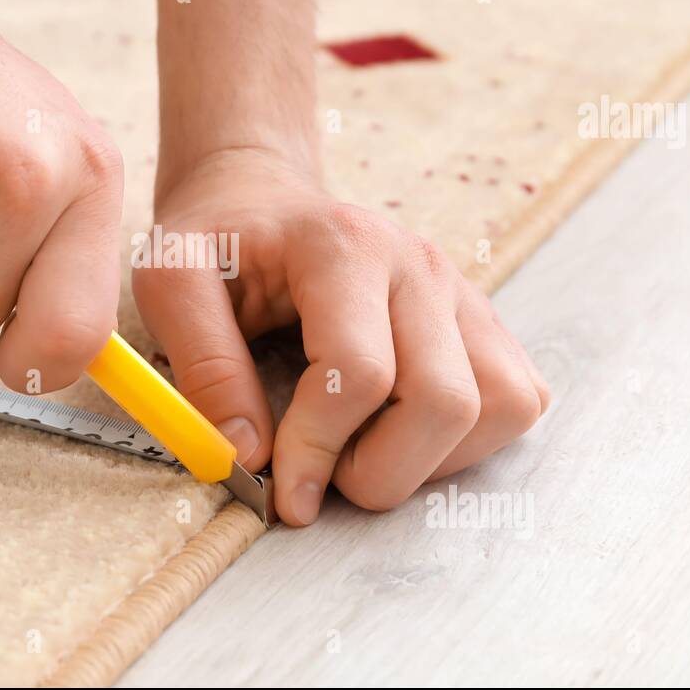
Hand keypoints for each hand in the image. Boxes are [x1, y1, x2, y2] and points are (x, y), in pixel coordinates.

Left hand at [134, 148, 549, 524]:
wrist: (262, 200)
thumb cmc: (220, 245)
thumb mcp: (172, 283)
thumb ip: (203, 364)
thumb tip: (249, 454)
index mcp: (344, 248)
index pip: (361, 373)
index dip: (319, 449)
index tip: (281, 488)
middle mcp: (420, 266)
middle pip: (445, 401)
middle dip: (379, 468)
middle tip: (323, 471)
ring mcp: (462, 293)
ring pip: (500, 407)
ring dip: (430, 459)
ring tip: (363, 449)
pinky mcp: (483, 323)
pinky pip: (517, 399)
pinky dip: (468, 441)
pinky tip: (402, 430)